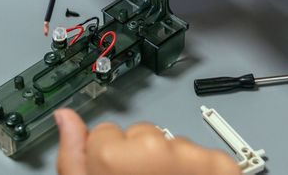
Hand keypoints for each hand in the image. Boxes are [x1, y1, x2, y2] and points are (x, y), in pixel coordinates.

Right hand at [55, 109, 239, 174]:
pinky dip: (200, 173)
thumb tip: (66, 118)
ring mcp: (191, 157)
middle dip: (141, 160)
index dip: (109, 160)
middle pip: (140, 135)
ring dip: (171, 166)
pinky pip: (203, 155)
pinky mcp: (221, 166)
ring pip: (172, 144)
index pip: (105, 133)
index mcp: (114, 156)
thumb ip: (74, 156)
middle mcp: (154, 149)